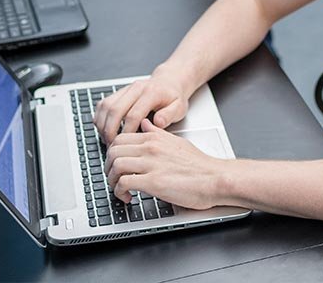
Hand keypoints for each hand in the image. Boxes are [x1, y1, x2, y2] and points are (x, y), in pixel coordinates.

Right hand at [93, 73, 190, 143]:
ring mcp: (125, 89)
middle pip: (114, 109)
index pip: (133, 114)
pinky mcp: (119, 92)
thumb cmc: (173, 97)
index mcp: (151, 93)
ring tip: (107, 139)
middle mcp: (136, 88)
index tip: (127, 145)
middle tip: (112, 146)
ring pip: (105, 106)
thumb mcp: (179, 107)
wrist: (169, 81)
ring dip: (102, 125)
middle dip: (110, 131)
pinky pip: (103, 104)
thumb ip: (169, 115)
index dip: (127, 132)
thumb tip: (158, 123)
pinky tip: (103, 129)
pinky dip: (99, 118)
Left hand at [105, 120, 229, 209]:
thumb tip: (146, 124)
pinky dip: (120, 192)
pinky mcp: (154, 182)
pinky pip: (125, 183)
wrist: (215, 178)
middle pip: (113, 151)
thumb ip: (158, 133)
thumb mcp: (176, 142)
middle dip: (108, 167)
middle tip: (113, 178)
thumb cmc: (199, 165)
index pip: (120, 139)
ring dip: (112, 181)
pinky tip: (128, 197)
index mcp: (154, 138)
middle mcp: (150, 148)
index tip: (115, 164)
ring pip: (115, 166)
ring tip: (119, 189)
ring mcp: (151, 164)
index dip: (112, 154)